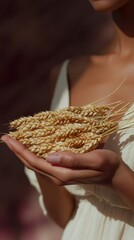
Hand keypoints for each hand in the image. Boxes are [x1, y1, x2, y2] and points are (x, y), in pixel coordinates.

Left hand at [1, 135, 121, 185]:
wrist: (114, 175)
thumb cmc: (107, 165)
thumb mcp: (95, 160)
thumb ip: (74, 160)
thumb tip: (50, 156)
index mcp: (62, 173)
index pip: (35, 161)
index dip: (20, 150)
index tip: (9, 139)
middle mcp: (57, 176)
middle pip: (31, 163)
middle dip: (17, 150)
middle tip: (6, 138)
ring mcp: (59, 175)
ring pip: (36, 163)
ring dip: (24, 152)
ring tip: (15, 141)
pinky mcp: (63, 171)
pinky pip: (43, 163)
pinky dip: (34, 154)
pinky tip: (32, 147)